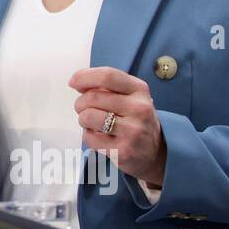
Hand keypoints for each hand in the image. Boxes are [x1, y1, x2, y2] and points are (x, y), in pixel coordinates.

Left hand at [68, 66, 166, 186]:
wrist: (155, 152)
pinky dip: (89, 136)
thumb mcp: (130, 96)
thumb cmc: (135, 119)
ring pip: (87, 117)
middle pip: (92, 97)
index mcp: (139, 90)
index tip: (73, 82)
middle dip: (80, 102)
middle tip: (83, 108)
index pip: (107, 76)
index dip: (84, 77)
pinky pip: (89, 138)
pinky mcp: (122, 151)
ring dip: (83, 119)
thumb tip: (77, 81)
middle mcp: (139, 109)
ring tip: (92, 123)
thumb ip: (106, 86)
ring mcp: (132, 131)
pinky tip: (101, 137)